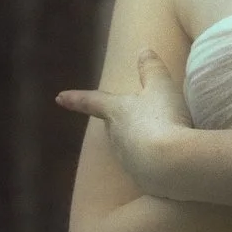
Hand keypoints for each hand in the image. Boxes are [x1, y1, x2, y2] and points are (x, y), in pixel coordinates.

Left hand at [57, 50, 192, 192]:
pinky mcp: (143, 181)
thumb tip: (144, 50)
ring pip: (130, 148)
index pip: (92, 102)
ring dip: (140, 144)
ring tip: (159, 140)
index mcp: (116, 112)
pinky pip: (146, 168)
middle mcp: (116, 138)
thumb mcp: (162, 87)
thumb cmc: (164, 119)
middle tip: (127, 118)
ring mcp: (128, 162)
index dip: (76, 98)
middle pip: (113, 127)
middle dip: (117, 123)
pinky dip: (154, 162)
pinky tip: (168, 162)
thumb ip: (152, 69)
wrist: (173, 165)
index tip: (58, 98)